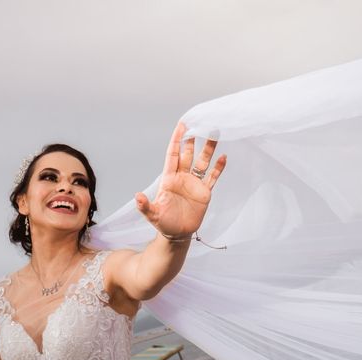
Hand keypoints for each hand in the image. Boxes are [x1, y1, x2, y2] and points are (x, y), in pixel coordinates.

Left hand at [135, 122, 226, 236]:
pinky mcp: (204, 192)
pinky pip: (212, 177)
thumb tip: (137, 196)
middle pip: (188, 154)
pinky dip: (218, 168)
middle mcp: (182, 178)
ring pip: (202, 162)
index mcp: (169, 178)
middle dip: (193, 139)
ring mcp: (194, 184)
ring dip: (208, 149)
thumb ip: (145, 205)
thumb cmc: (163, 223)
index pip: (173, 154)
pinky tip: (224, 157)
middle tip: (199, 123)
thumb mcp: (152, 215)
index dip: (177, 140)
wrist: (177, 234)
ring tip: (214, 134)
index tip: (182, 126)